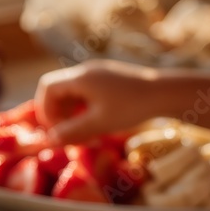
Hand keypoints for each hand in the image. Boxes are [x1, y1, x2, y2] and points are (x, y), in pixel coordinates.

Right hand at [35, 60, 158, 142]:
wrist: (164, 92)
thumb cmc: (131, 107)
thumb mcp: (99, 123)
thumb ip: (72, 131)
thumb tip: (49, 140)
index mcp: (80, 77)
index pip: (47, 88)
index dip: (45, 110)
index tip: (56, 130)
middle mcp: (86, 71)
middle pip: (58, 89)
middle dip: (57, 113)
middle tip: (68, 134)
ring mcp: (98, 73)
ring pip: (72, 92)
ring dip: (71, 112)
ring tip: (82, 132)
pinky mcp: (109, 78)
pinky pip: (86, 92)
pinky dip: (83, 108)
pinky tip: (95, 123)